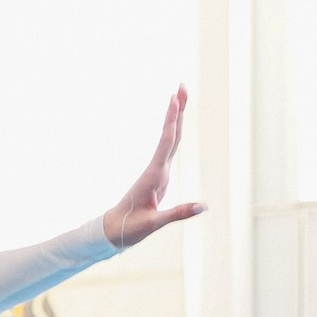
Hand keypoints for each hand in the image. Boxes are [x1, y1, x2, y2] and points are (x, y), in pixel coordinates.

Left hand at [101, 87, 206, 249]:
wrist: (113, 230)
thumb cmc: (130, 228)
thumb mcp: (153, 223)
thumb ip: (177, 214)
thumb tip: (202, 207)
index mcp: (153, 176)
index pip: (165, 143)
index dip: (171, 121)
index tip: (173, 100)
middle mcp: (156, 168)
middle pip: (170, 134)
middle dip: (176, 110)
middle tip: (182, 86)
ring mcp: (158, 171)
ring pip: (170, 139)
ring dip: (176, 117)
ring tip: (181, 96)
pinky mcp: (159, 176)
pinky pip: (169, 149)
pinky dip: (175, 133)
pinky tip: (177, 124)